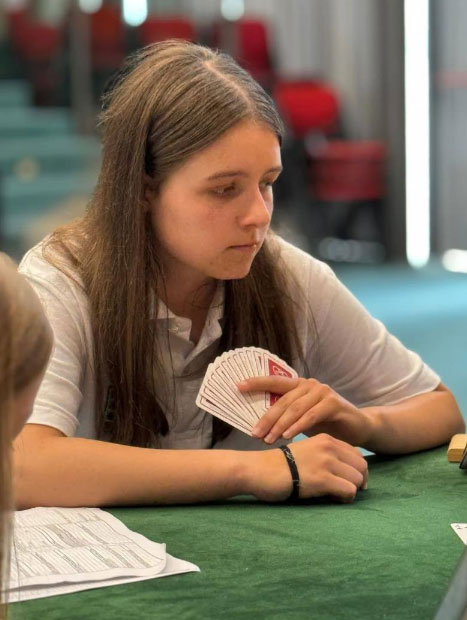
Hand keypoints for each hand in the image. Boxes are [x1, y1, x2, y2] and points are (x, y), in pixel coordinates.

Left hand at [238, 376, 373, 446]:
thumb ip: (286, 417)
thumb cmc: (327, 424)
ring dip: (280, 425)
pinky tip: (288, 436)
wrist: (358, 428)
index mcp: (299, 385)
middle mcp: (309, 384)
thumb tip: (259, 426)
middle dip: (267, 418)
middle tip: (254, 434)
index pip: (274, 381)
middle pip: (283, 401)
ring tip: (268, 439)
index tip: (237, 386)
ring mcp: (322, 391)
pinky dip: (298, 426)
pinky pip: (311, 415)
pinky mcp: (333, 403)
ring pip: (295, 408)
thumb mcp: (303, 419)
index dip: (256, 383)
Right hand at [245, 434, 367, 502]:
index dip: (357, 469)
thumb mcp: (305, 451)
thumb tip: (341, 471)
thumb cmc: (279, 465)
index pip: (357, 453)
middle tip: (347, 491)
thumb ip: (323, 455)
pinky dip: (345, 498)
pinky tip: (332, 498)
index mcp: (325, 439)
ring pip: (358, 479)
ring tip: (336, 495)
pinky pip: (349, 490)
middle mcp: (329, 447)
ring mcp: (326, 462)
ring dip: (351, 490)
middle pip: (362, 466)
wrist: (259, 470)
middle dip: (359, 481)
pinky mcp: (322, 479)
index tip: (349, 480)